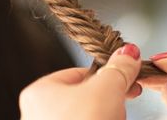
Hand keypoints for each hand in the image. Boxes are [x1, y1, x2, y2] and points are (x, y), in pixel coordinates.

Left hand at [19, 43, 142, 119]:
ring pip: (90, 118)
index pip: (80, 73)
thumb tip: (128, 53)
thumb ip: (118, 69)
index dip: (107, 77)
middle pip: (87, 98)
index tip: (128, 81)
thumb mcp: (106, 90)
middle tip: (121, 109)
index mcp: (39, 92)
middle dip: (109, 104)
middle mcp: (38, 114)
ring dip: (108, 118)